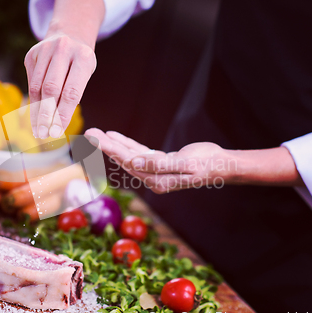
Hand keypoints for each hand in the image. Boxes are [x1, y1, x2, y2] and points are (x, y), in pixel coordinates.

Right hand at [25, 34, 96, 138]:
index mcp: (83, 57)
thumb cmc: (80, 62)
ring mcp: (44, 50)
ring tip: (38, 131)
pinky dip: (33, 102)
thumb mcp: (85, 74)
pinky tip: (34, 117)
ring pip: (37, 87)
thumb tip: (56, 125)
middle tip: (45, 134)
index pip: (71, 92)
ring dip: (37, 112)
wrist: (69, 34)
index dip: (63, 114)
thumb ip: (73, 95)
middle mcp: (63, 51)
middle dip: (47, 115)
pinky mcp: (31, 55)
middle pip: (51, 89)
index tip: (57, 132)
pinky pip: (31, 83)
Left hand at [85, 128, 232, 192]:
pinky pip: (139, 152)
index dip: (109, 148)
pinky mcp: (159, 163)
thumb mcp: (186, 163)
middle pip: (124, 159)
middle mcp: (152, 178)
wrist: (222, 165)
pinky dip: (127, 144)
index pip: (127, 162)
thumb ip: (159, 165)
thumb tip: (134, 164)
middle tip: (89, 132)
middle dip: (105, 145)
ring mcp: (155, 171)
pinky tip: (115, 136)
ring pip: (129, 155)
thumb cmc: (207, 164)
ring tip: (97, 133)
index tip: (94, 137)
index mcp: (156, 180)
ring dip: (113, 144)